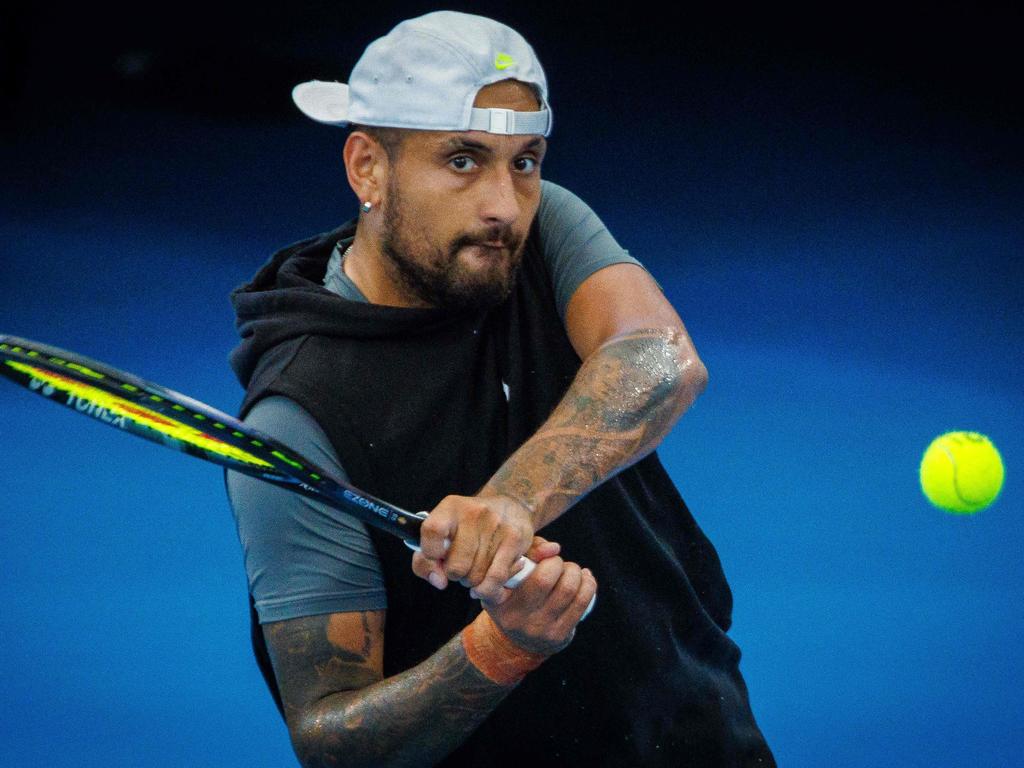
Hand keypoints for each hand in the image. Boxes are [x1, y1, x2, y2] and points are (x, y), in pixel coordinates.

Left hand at [411, 494, 535, 602]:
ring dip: (472, 581)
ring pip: (476, 576)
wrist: (511, 506)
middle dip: (455, 574)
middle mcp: (473, 513)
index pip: (432, 530)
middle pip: (456, 566)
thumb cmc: (469, 527)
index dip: (430, 553)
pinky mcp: (514, 539)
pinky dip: (487, 590)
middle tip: (461, 566)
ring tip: (475, 569)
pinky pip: (496, 578)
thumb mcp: (443, 534)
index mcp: (450, 507)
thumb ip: (425, 562)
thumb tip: (439, 581)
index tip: (437, 558)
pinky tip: (484, 587)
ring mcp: (496, 526)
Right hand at [484, 554, 597, 655]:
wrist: (521, 641)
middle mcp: (515, 617)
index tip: (534, 550)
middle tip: (558, 564)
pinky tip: (585, 578)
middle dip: (558, 563)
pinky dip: (588, 584)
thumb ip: (529, 552)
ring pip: (568, 589)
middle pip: (545, 578)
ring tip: (571, 572)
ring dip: (575, 572)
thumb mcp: (511, 574)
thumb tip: (554, 549)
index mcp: (497, 599)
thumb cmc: (517, 594)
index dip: (529, 554)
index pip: (510, 571)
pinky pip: (581, 602)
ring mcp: (538, 629)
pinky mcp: (559, 635)